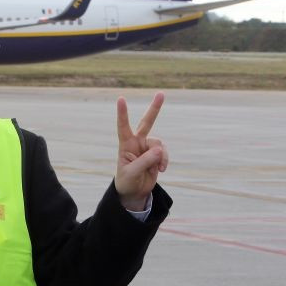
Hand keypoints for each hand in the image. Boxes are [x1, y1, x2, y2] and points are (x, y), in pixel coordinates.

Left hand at [115, 92, 168, 210]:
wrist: (134, 191)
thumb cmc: (126, 181)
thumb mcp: (131, 173)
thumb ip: (144, 161)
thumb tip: (159, 150)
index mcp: (125, 145)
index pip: (123, 127)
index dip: (122, 113)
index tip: (120, 99)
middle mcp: (137, 143)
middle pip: (147, 122)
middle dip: (155, 108)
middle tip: (161, 93)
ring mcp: (148, 148)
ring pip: (159, 144)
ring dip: (161, 156)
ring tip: (158, 168)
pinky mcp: (157, 154)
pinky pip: (164, 153)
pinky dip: (165, 160)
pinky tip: (161, 170)